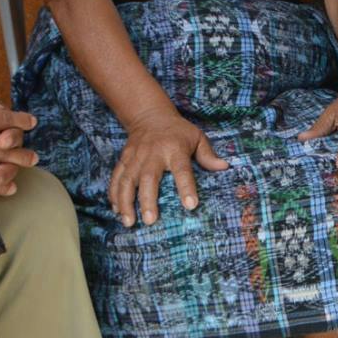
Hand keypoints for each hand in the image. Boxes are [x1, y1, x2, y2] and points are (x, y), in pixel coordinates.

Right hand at [109, 108, 227, 226]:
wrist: (150, 116)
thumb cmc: (178, 131)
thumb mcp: (197, 137)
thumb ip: (208, 154)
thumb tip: (224, 167)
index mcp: (174, 149)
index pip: (182, 170)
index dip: (186, 187)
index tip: (190, 205)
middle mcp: (153, 154)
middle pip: (148, 178)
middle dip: (148, 200)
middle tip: (150, 221)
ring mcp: (135, 157)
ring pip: (127, 181)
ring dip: (125, 202)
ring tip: (129, 222)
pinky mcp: (123, 160)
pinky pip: (116, 178)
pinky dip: (114, 195)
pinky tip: (116, 210)